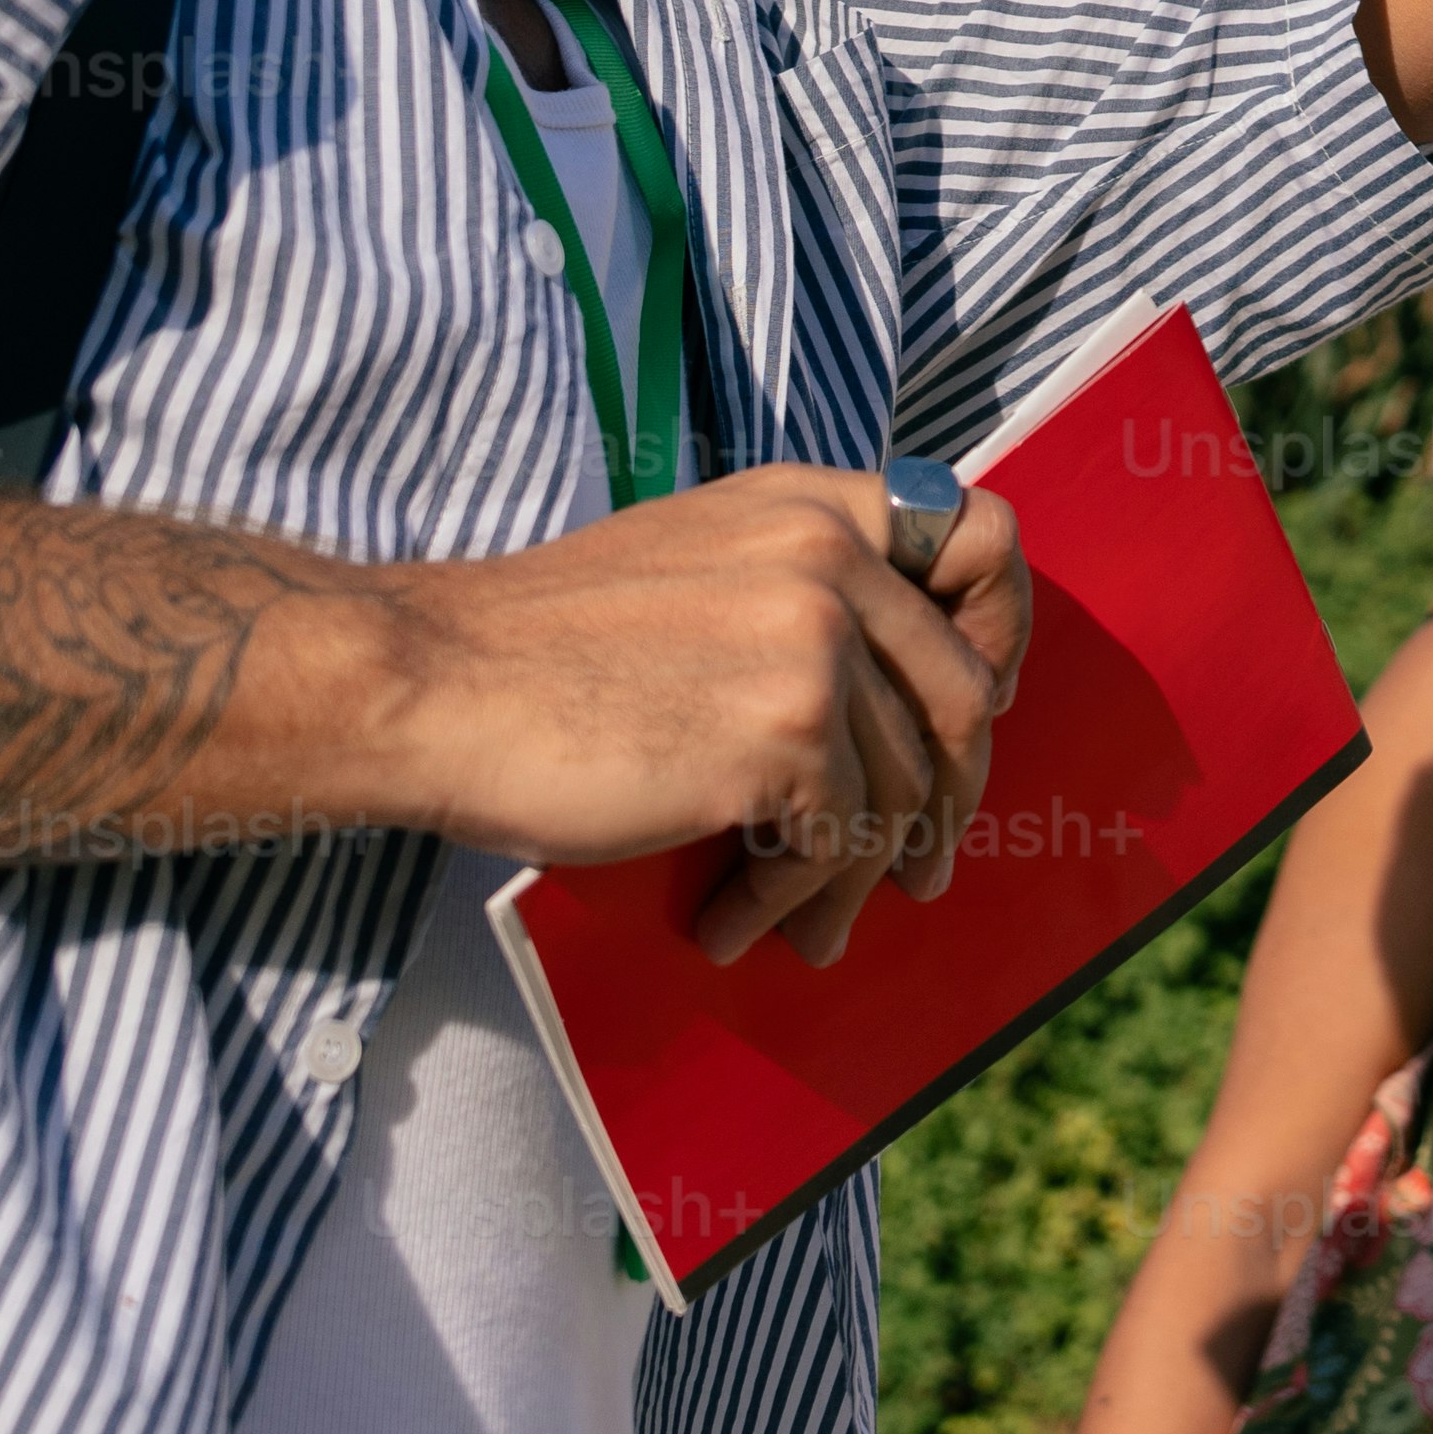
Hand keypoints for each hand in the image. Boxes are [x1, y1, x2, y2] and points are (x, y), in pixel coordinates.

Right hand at [376, 466, 1038, 964]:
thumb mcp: (693, 563)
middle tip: (924, 870)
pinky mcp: (786, 735)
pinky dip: (795, 902)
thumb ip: (796, 591)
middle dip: (951, 800)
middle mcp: (829, 556)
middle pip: (963, 696)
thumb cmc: (538, 651)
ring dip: (855, 881)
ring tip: (809, 929)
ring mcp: (814, 642)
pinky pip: (841, 846)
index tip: (980, 707)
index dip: (1003, 630)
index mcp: (811, 504)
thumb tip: (894, 704)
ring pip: (901, 792)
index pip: (982, 537)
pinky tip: (731, 927)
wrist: (429, 684)